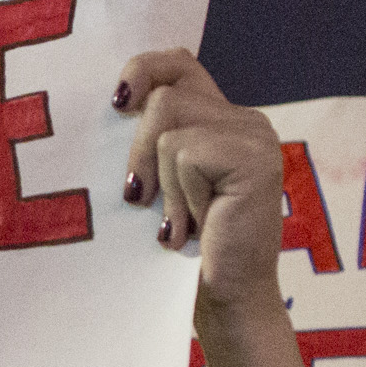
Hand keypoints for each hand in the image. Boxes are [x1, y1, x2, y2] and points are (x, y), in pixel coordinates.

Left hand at [114, 49, 288, 324]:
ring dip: (162, 184)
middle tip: (142, 200)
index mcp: (223, 120)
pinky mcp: (256, 159)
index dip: (144, 69)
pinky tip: (195, 228)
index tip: (116, 105)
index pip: (179, 64)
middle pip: (164, 97)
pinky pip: (186, 155)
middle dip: (139, 151)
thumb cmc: (185, 250)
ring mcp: (256, 137)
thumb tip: (109, 107)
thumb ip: (151, 141)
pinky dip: (180, 198)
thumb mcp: (160, 184)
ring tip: (177, 223)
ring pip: (170, 127)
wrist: (224, 302)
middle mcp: (246, 121)